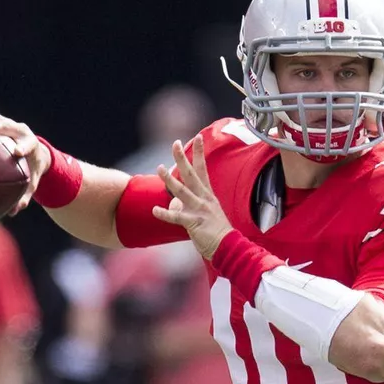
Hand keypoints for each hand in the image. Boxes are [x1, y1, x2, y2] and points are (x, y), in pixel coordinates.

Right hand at [0, 108, 51, 215]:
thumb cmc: (30, 168)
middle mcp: (16, 129)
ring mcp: (3, 121)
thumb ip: (24, 196)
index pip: (28, 143)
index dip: (23, 146)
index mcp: (30, 143)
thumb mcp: (30, 183)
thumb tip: (13, 212)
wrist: (32, 148)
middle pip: (5, 124)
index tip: (17, 152)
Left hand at [152, 136, 232, 260]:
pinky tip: (155, 210)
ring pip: (182, 191)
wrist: (229, 247)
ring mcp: (199, 210)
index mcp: (208, 195)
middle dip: (182, 158)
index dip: (199, 153)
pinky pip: (177, 216)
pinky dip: (165, 213)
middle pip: (191, 174)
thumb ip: (189, 205)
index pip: (203, 169)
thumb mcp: (206, 213)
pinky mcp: (194, 223)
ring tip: (159, 168)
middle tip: (175, 143)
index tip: (198, 137)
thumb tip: (174, 203)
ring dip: (169, 179)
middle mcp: (204, 199)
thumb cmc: (217, 232)